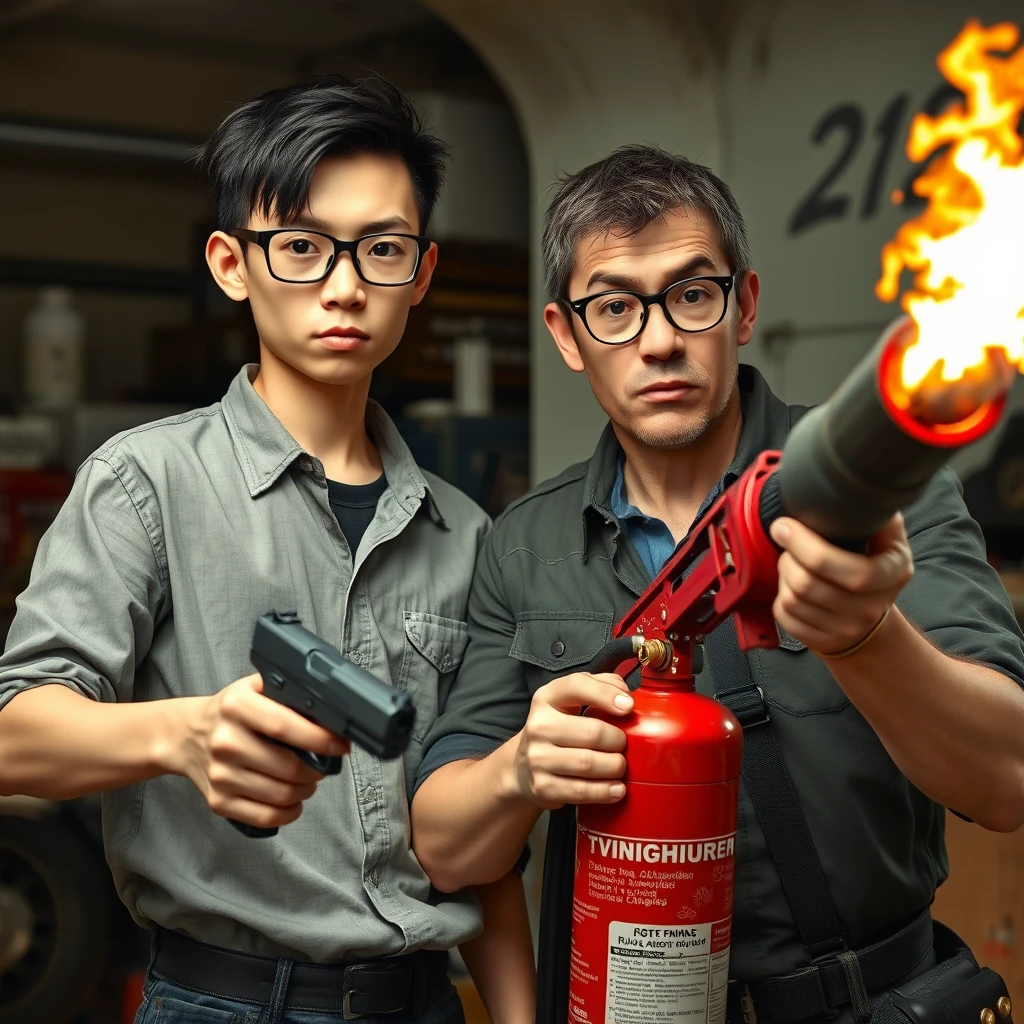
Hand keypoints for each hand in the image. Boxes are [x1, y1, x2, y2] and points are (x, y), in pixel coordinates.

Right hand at [168, 674, 350, 829]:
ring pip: (282, 795)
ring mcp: (220, 775)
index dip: (319, 739)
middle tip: (324, 764)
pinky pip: (265, 817)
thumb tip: (331, 708)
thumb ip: (287, 690)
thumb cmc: (230, 712)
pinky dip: (289, 812)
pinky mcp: (218, 802)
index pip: (284, 726)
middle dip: (318, 770)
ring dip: (306, 790)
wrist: (186, 736)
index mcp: (237, 706)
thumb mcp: (253, 687)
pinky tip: (293, 801)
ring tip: (308, 779)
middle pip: (289, 768)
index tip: (339, 745)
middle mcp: (225, 742)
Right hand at [512, 672, 633, 808]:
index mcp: (547, 698)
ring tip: (620, 766)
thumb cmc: (558, 730)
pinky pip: (582, 791)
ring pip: (589, 763)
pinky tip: (616, 789)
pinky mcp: (542, 787)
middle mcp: (538, 726)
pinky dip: (605, 791)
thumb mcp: (570, 701)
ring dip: (614, 767)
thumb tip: (625, 693)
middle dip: (618, 741)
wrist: (523, 767)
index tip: (628, 706)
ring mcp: (537, 758)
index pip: (577, 686)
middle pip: (592, 732)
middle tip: (623, 745)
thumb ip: (599, 686)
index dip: (606, 694)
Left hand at [770, 513, 912, 656]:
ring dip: (783, 574)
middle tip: (786, 541)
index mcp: (893, 574)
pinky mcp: (822, 641)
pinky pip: (785, 616)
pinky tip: (790, 586)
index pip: (853, 571)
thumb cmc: (872, 565)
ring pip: (793, 599)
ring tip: (791, 562)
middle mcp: (873, 606)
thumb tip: (851, 493)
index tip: (785, 526)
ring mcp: (848, 628)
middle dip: (789, 557)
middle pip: (810, 584)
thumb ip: (876, 514)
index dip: (809, 547)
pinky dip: (779, 597)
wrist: (870, 618)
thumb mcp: (887, 536)